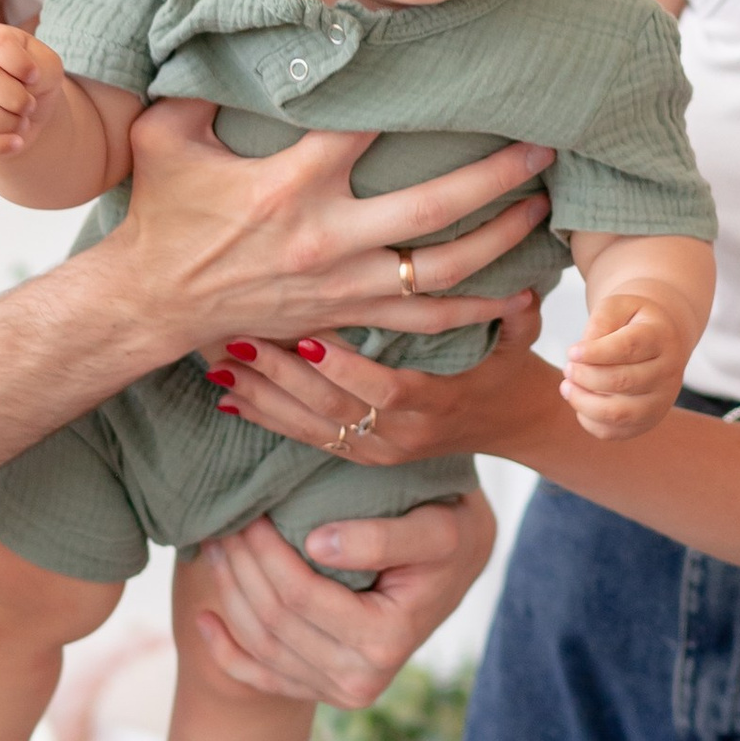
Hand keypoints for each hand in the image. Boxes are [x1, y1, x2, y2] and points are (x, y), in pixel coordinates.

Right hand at [0, 21, 64, 158]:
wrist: (27, 114)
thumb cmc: (35, 83)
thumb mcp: (49, 67)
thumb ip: (43, 66)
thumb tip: (27, 81)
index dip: (21, 64)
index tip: (35, 76)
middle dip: (16, 99)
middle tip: (30, 105)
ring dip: (7, 122)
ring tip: (22, 122)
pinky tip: (15, 141)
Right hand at [112, 98, 553, 362]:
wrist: (151, 302)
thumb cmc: (159, 214)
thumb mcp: (163, 138)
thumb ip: (201, 88)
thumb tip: (233, 38)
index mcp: (287, 184)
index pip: (363, 129)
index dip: (410, 95)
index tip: (454, 68)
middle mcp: (326, 236)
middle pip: (433, 204)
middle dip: (496, 174)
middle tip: (543, 144)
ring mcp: (342, 283)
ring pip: (442, 267)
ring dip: (500, 238)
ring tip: (542, 207)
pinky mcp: (346, 315)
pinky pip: (424, 319)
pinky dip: (475, 310)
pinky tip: (517, 296)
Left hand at [189, 487, 497, 708]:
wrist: (459, 563)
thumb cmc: (450, 533)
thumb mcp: (437, 528)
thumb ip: (384, 536)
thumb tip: (318, 543)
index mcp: (386, 641)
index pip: (301, 595)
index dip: (266, 552)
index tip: (250, 508)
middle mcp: (362, 679)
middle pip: (274, 620)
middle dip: (241, 567)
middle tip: (224, 520)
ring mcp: (340, 691)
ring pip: (261, 645)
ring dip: (229, 594)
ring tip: (214, 545)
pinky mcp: (324, 690)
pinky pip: (263, 680)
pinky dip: (227, 652)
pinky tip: (203, 620)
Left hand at [209, 299, 548, 465]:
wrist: (514, 427)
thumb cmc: (510, 369)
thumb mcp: (519, 342)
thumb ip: (516, 315)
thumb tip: (520, 284)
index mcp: (438, 404)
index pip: (386, 391)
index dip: (346, 368)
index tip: (308, 338)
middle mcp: (403, 436)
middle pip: (333, 410)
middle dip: (282, 375)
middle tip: (237, 340)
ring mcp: (378, 450)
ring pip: (311, 427)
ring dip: (262, 396)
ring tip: (218, 364)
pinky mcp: (361, 455)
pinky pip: (307, 440)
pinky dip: (266, 418)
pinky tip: (229, 396)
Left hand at [561, 290, 691, 438]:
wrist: (660, 340)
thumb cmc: (631, 322)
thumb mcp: (617, 306)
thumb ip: (599, 322)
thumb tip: (581, 353)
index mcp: (660, 338)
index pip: (628, 348)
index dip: (595, 352)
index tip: (571, 352)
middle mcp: (668, 372)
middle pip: (623, 382)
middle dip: (586, 377)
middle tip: (568, 368)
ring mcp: (661, 400)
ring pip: (619, 413)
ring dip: (584, 402)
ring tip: (567, 386)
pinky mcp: (649, 421)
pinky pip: (615, 432)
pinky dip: (590, 420)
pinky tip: (581, 400)